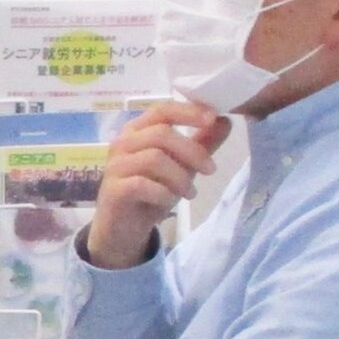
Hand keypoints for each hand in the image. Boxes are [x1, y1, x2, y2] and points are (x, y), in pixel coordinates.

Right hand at [88, 100, 233, 268]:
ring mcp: (115, 165)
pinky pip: (142, 185)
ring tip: (190, 192)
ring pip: (154, 158)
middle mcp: (123, 142)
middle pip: (161, 134)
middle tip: (211, 170)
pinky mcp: (114, 189)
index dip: (188, 112)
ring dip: (180, 176)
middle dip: (192, 151)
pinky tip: (170, 201)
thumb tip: (224, 121)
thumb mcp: (182, 165)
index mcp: (138, 130)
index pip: (162, 110)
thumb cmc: (151, 192)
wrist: (124, 228)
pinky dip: (163, 193)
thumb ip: (201, 143)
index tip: (213, 118)